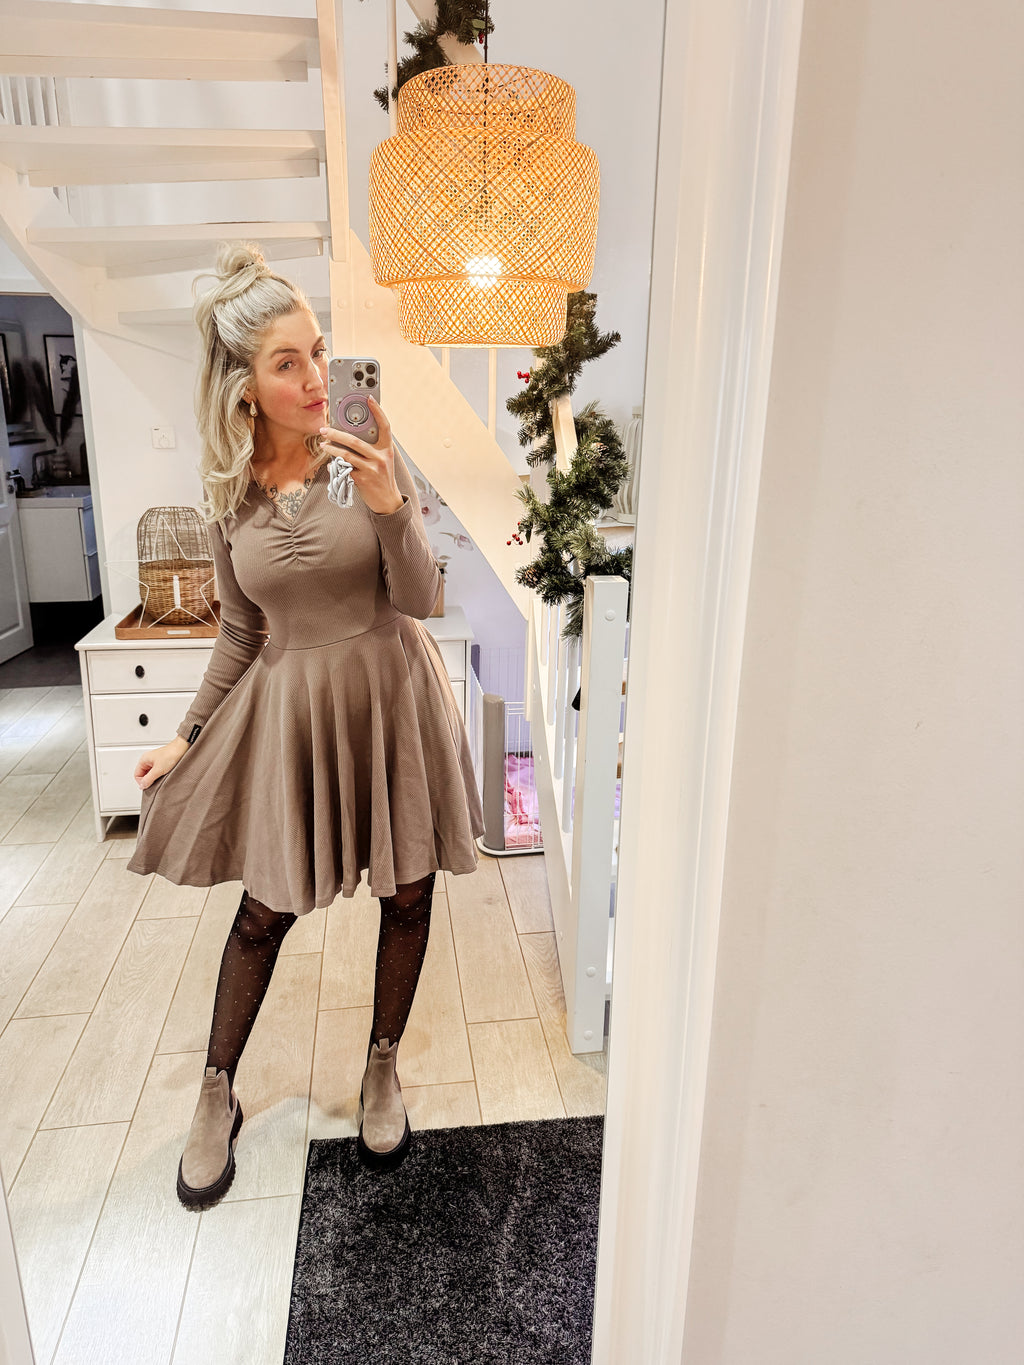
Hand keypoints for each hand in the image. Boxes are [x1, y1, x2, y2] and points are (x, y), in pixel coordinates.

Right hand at [134, 738, 187, 789]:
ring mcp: (155, 761)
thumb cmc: (170, 754)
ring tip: (161, 778)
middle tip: (155, 783)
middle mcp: (148, 760)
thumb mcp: (158, 770)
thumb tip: (142, 786)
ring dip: (155, 778)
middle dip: (148, 780)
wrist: (182, 748)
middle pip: (143, 774)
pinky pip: (157, 771)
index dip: (141, 782)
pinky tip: (165, 776)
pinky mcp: (162, 762)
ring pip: (151, 773)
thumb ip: (148, 779)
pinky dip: (160, 775)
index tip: (149, 785)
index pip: (137, 775)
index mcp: (144, 760)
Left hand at [319, 396, 403, 515]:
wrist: (388, 501)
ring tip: (323, 444)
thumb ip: (373, 447)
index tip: (369, 398)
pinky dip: (336, 464)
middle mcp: (381, 457)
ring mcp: (372, 469)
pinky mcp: (363, 480)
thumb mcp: (383, 460)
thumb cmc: (382, 477)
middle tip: (325, 429)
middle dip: (337, 433)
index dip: (378, 411)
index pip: (385, 426)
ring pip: (347, 454)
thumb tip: (352, 432)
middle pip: (355, 440)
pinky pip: (345, 468)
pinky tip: (330, 461)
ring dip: (332, 448)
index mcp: (387, 449)